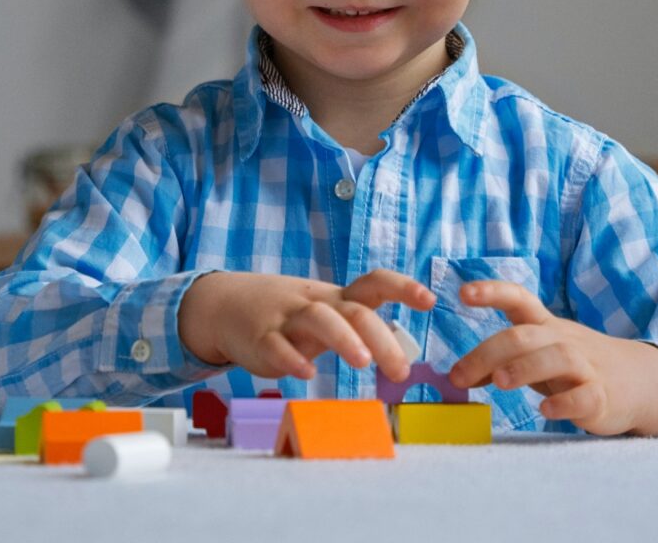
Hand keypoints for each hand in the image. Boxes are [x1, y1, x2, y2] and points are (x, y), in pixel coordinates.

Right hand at [178, 270, 434, 382]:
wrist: (227, 305)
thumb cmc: (291, 314)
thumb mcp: (326, 313)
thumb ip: (359, 329)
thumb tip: (402, 351)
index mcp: (337, 297)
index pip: (374, 283)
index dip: (402, 288)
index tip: (429, 300)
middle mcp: (317, 303)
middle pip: (354, 311)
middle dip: (381, 338)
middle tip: (401, 370)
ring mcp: (288, 318)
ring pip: (319, 320)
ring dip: (343, 339)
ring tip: (363, 363)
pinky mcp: (261, 338)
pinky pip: (276, 345)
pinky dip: (292, 360)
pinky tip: (306, 374)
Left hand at [446, 280, 657, 436]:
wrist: (638, 381)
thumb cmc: (574, 367)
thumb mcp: (537, 357)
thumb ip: (500, 362)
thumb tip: (458, 374)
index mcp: (546, 326)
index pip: (519, 298)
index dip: (492, 292)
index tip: (462, 292)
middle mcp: (564, 340)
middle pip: (526, 335)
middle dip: (489, 353)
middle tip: (459, 376)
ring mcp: (586, 367)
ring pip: (557, 358)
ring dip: (524, 368)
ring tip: (499, 383)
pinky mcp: (602, 396)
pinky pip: (585, 396)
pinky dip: (564, 403)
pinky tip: (545, 412)